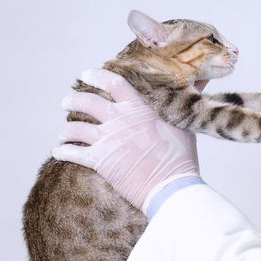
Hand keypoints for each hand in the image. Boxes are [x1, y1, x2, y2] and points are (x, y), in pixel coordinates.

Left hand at [52, 68, 202, 213]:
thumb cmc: (181, 157)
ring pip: (74, 127)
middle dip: (72, 100)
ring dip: (66, 129)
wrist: (171, 187)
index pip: (113, 83)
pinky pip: (72, 152)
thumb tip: (202, 77)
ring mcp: (107, 140)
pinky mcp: (99, 161)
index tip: (86, 74)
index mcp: (138, 108)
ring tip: (62, 132)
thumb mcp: (186, 123)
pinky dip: (63, 151)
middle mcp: (118, 120)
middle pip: (86, 102)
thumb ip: (188, 97)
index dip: (96, 76)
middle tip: (66, 102)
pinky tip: (58, 152)